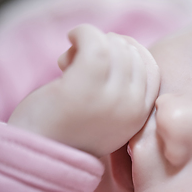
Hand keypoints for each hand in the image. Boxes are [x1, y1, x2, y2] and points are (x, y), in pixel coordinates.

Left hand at [8, 24, 159, 156]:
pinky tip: (71, 40)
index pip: (152, 69)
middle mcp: (132, 108)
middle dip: (109, 46)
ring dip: (92, 41)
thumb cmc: (70, 131)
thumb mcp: (109, 116)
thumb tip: (121, 45)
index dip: (133, 52)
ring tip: (71, 59)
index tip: (110, 51)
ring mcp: (111, 99)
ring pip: (115, 46)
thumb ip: (123, 91)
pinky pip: (95, 42)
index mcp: (139, 116)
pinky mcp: (85, 89)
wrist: (39, 157)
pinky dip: (82, 33)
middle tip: (83, 60)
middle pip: (132, 54)